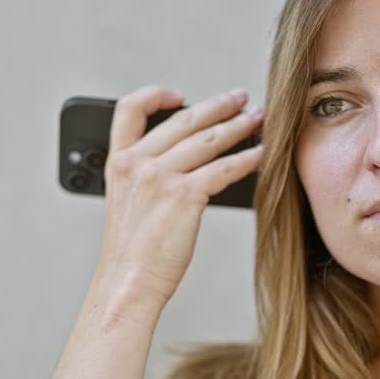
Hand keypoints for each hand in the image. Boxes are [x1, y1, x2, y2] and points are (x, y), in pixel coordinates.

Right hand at [92, 84, 264, 307]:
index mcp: (118, 162)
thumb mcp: (125, 203)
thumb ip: (144, 177)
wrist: (127, 284)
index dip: (156, 95)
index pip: (130, 108)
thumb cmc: (130, 254)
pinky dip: (248, 158)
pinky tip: (261, 155)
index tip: (180, 96)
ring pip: (208, 138)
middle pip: (183, 119)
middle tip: (239, 99)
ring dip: (239, 125)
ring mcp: (160, 177)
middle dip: (218, 105)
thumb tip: (183, 161)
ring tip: (257, 119)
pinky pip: (224, 168)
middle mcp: (137, 163)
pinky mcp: (185, 195)